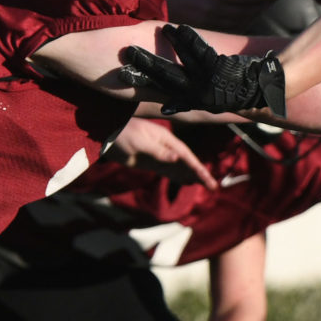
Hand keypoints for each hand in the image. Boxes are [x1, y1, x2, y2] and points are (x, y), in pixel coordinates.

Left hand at [104, 118, 218, 188]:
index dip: (198, 167)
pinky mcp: (150, 163)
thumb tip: (177, 158)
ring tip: (205, 185)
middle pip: (186, 162)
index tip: (207, 178)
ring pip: (179, 168)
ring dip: (191, 176)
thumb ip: (158, 151)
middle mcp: (166, 147)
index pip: (186, 155)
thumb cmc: (124, 134)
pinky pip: (168, 171)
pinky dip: (178, 177)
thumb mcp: (140, 142)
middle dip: (200, 174)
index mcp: (166, 140)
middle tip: (213, 186)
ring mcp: (158, 156)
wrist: (107, 134)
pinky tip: (186, 181)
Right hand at [120, 25, 286, 116]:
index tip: (122, 77)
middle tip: (128, 52)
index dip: (141, 84)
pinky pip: (199, 50)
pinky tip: (177, 28)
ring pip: (180, 60)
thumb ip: (188, 99)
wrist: (262, 90)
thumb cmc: (234, 92)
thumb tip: (166, 105)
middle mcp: (196, 93)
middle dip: (144, 64)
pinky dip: (188, 39)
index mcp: (192, 101)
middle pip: (164, 76)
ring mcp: (206, 81)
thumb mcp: (209, 99)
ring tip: (155, 30)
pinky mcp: (217, 68)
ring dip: (166, 45)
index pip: (161, 91)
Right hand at [165, 0, 285, 29]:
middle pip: (241, 10)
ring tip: (260, 10)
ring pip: (234, 21)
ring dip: (249, 16)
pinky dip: (236, 24)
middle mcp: (209, 6)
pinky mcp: (199, 25)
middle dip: (257, 6)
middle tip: (269, 1)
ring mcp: (204, 18)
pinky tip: (243, 19)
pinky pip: (223, 27)